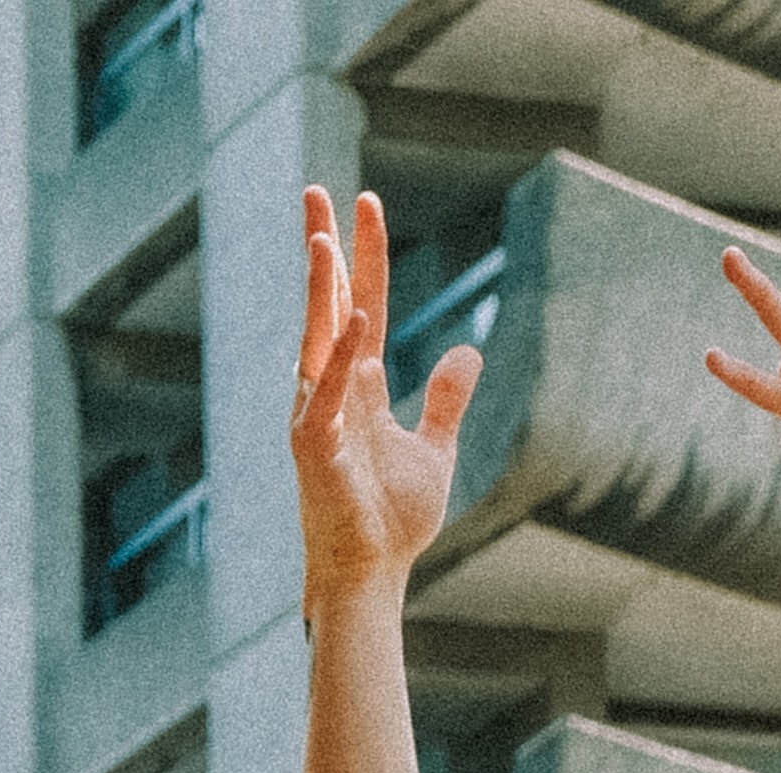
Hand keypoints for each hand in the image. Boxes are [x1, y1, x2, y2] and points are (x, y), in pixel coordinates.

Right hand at [293, 186, 479, 610]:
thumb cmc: (392, 524)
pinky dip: (343, 357)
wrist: (373, 576)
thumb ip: (445, 400)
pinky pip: (327, 393)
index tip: (366, 204)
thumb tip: (466, 351)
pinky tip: (356, 320)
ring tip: (321, 236)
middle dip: (322, 246)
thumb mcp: (432, 452)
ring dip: (319, 287)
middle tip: (315, 188)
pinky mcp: (314, 447)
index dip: (365, 255)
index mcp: (357, 386)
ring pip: (316, 336)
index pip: (361, 303)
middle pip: (327, 303)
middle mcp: (330, 390)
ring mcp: (317, 415)